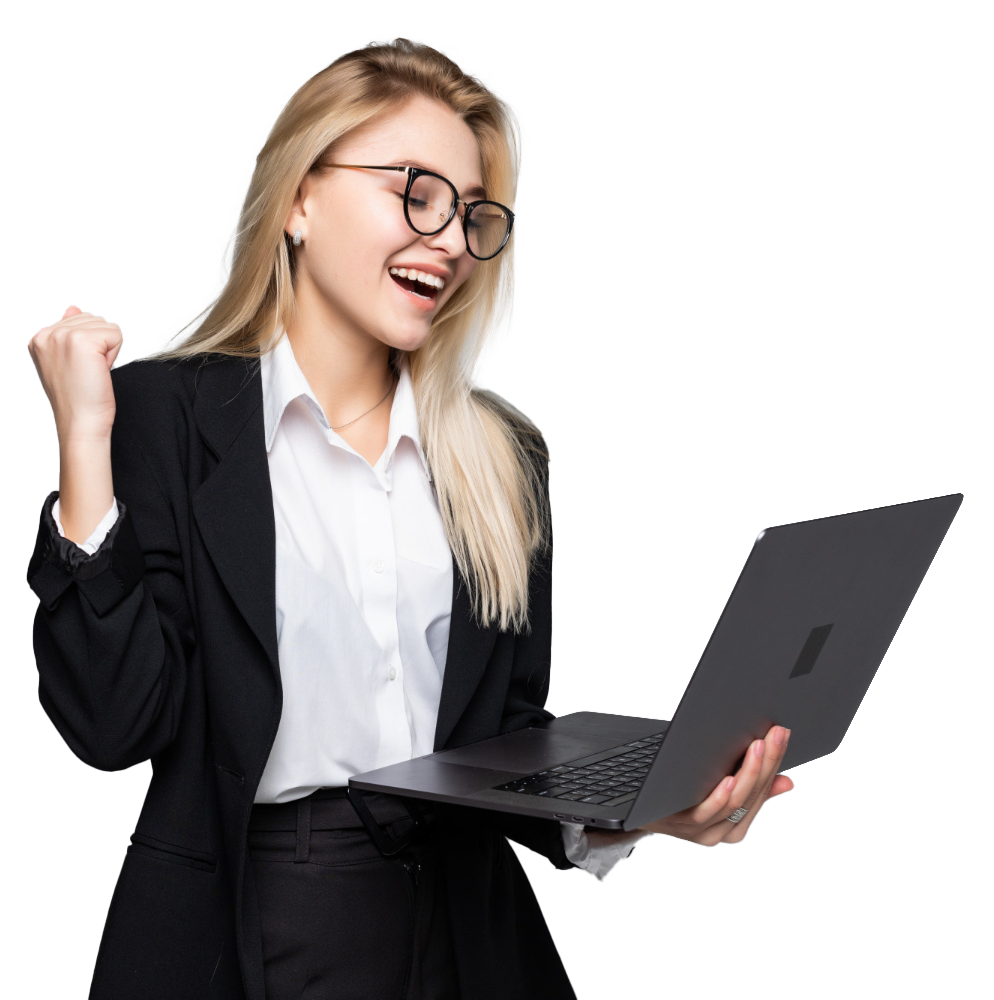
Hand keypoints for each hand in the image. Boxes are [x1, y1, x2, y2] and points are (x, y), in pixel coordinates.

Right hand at [27, 304, 122, 441]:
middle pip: (94, 319)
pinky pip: (116, 332)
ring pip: (106, 325)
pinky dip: (114, 353)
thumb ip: (70, 331)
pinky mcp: (81, 340)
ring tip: (93, 371)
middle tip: (88, 371)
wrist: (80, 423)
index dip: (90, 346)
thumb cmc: (77, 400)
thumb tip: (74, 308)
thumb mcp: (68, 361)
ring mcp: (62, 335)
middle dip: (100, 345)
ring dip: (107, 349)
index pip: (80, 319)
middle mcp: (47, 333)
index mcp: (40, 337)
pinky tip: (101, 370)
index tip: (80, 368)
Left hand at [635, 725, 793, 846]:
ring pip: (735, 803)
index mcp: (736, 824)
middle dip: (767, 762)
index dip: (775, 763)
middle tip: (773, 735)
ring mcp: (703, 829)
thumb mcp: (717, 789)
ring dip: (748, 773)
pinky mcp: (682, 824)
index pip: (763, 791)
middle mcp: (723, 830)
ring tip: (756, 749)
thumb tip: (785, 781)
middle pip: (752, 796)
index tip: (781, 736)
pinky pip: (707, 812)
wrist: (636, 813)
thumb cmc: (677, 798)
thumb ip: (749, 788)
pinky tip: (728, 779)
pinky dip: (721, 796)